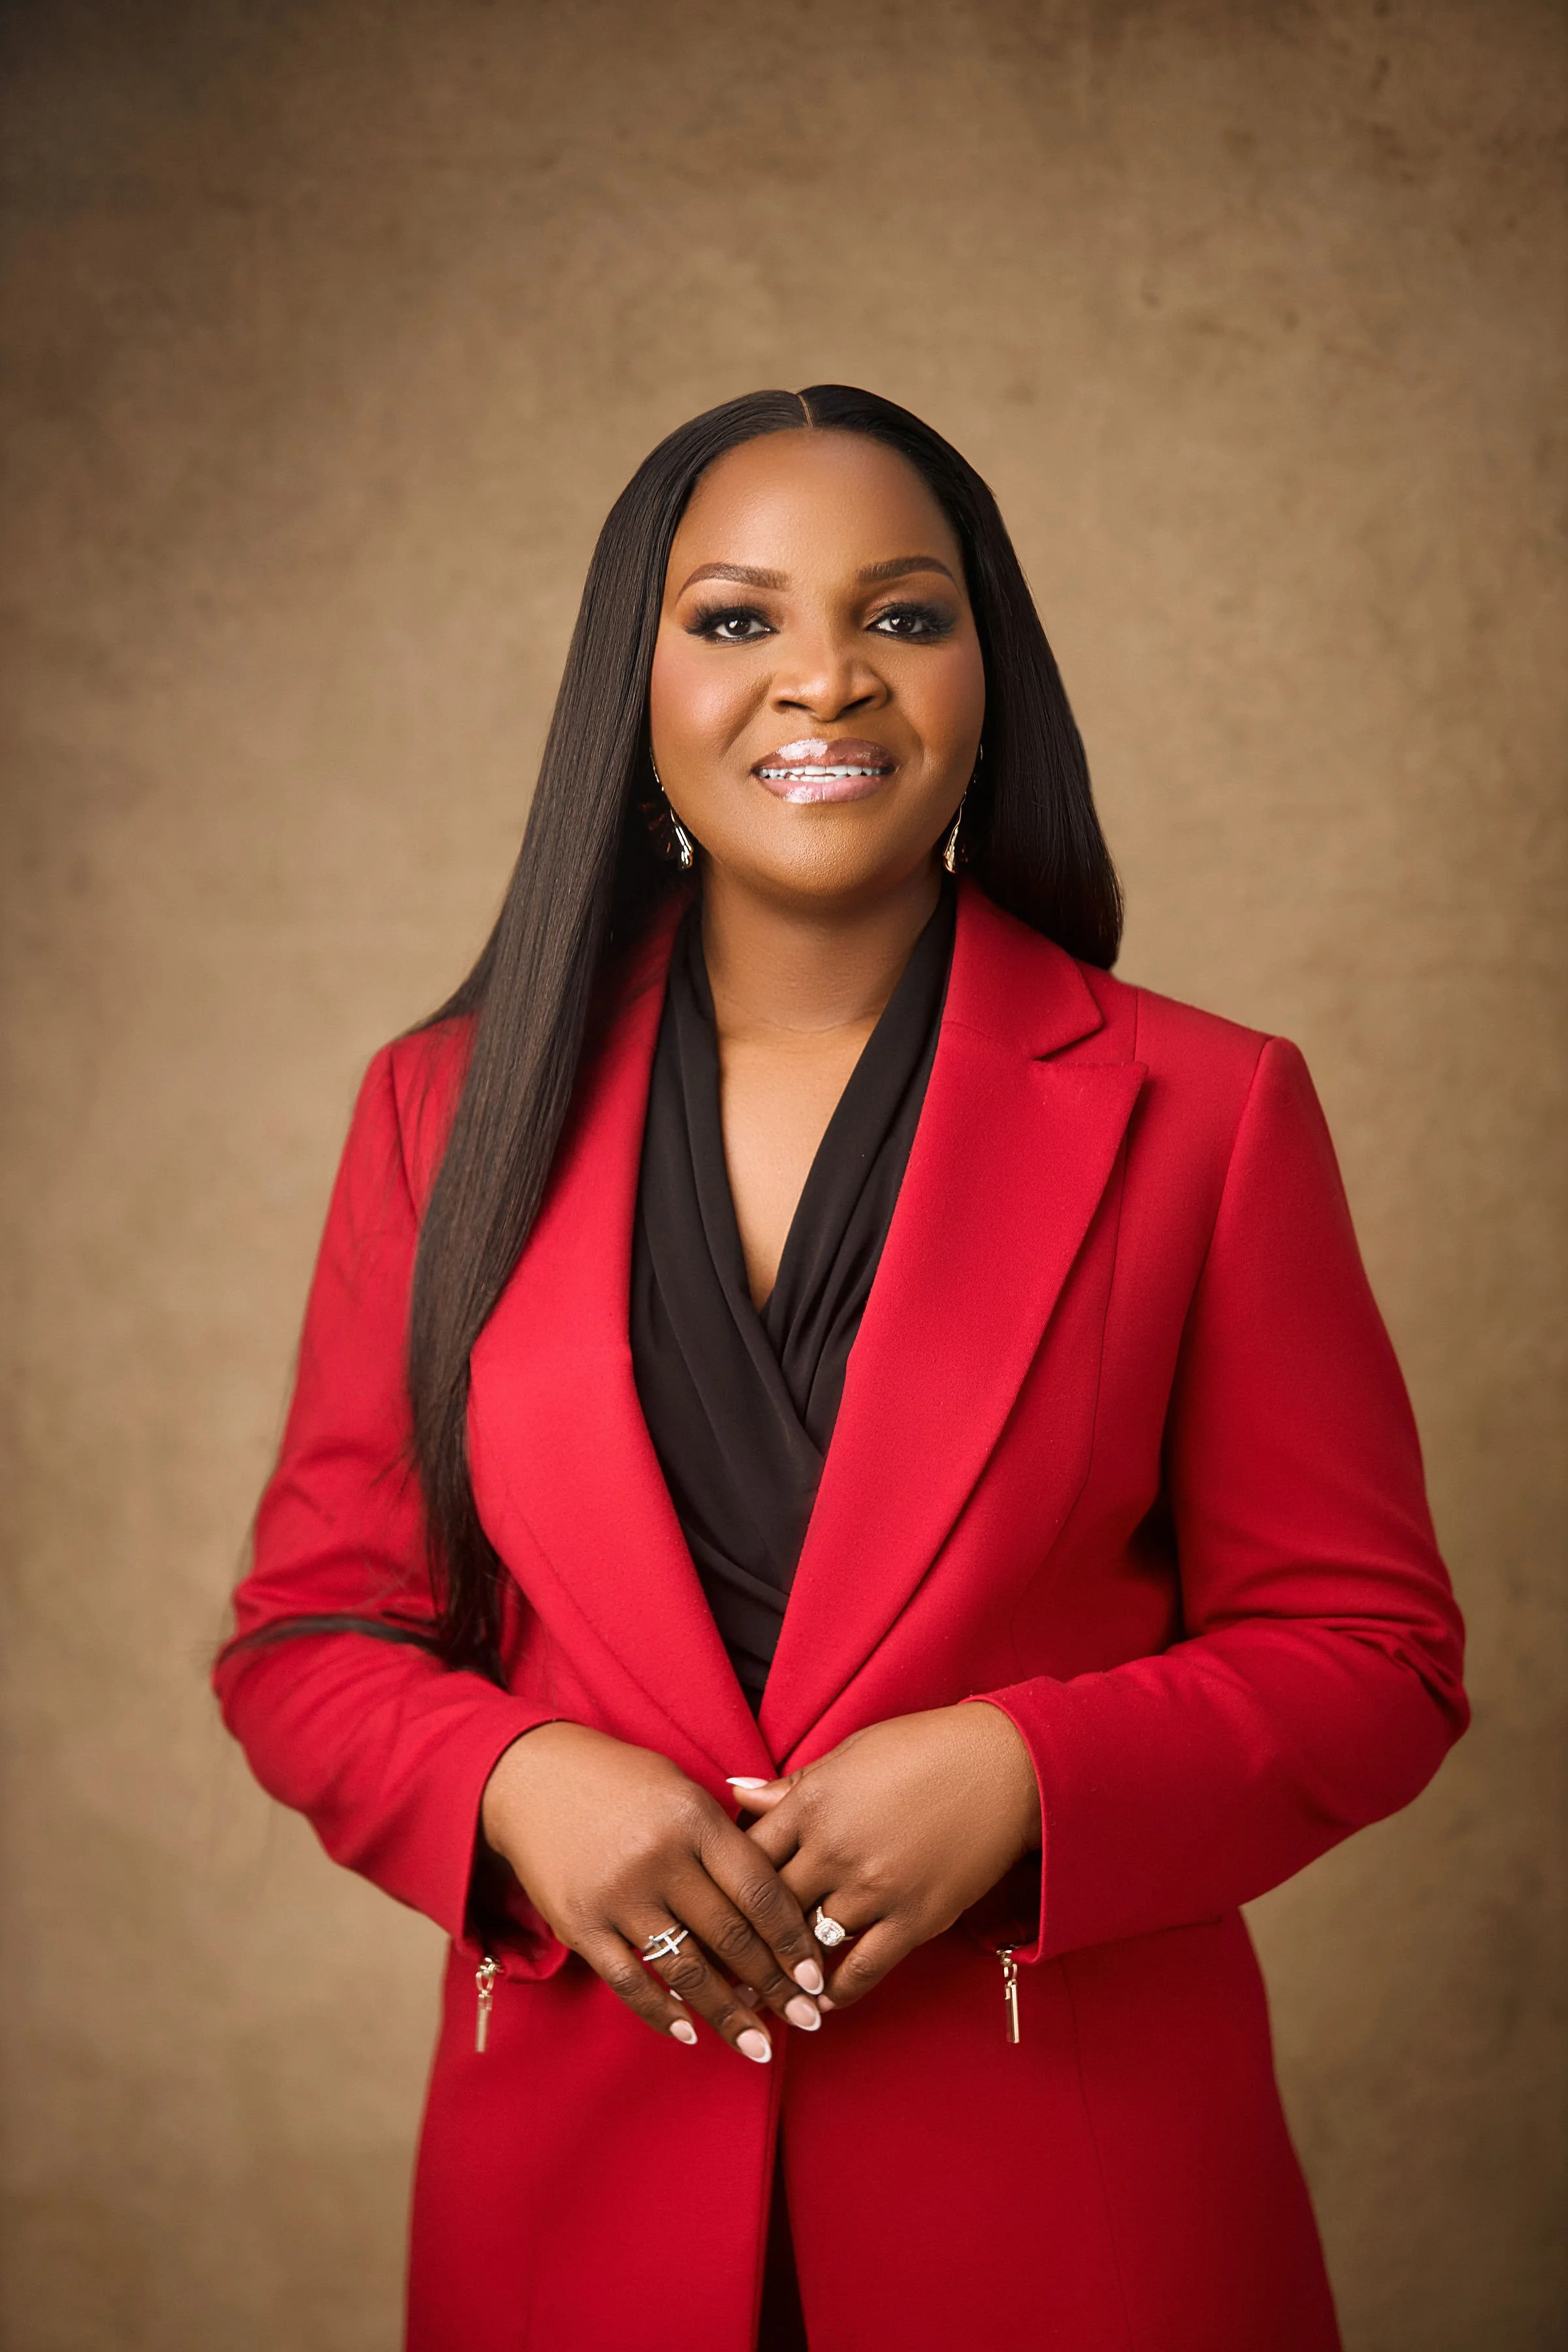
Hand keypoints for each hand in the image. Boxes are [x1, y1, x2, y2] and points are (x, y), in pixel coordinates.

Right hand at [480, 1722, 823, 2059]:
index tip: (818, 1975)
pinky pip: (629, 1981)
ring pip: (686, 1969)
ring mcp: (618, 1894)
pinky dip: (662, 2013)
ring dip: (728, 2014)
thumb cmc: (622, 1782)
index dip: (793, 1939)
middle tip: (807, 2019)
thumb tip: (780, 1898)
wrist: (531, 1777)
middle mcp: (659, 1858)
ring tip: (760, 2047)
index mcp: (695, 1818)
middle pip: (730, 1936)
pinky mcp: (579, 1924)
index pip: (759, 1890)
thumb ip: (727, 1837)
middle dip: (774, 1986)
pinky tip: (691, 2034)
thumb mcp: (682, 1789)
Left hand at [739, 1703, 1039, 2009]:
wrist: (1002, 1767)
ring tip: (757, 1993)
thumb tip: (736, 1794)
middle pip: (768, 1908)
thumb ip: (792, 1786)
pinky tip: (819, 2001)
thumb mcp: (849, 1754)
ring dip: (782, 1972)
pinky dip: (836, 1991)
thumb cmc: (923, 1748)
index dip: (722, 1885)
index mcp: (813, 1803)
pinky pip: (862, 1970)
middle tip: (717, 1966)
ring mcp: (874, 1889)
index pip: (746, 1855)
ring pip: (808, 1944)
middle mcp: (834, 1850)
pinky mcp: (913, 1920)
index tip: (708, 1907)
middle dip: (741, 1939)